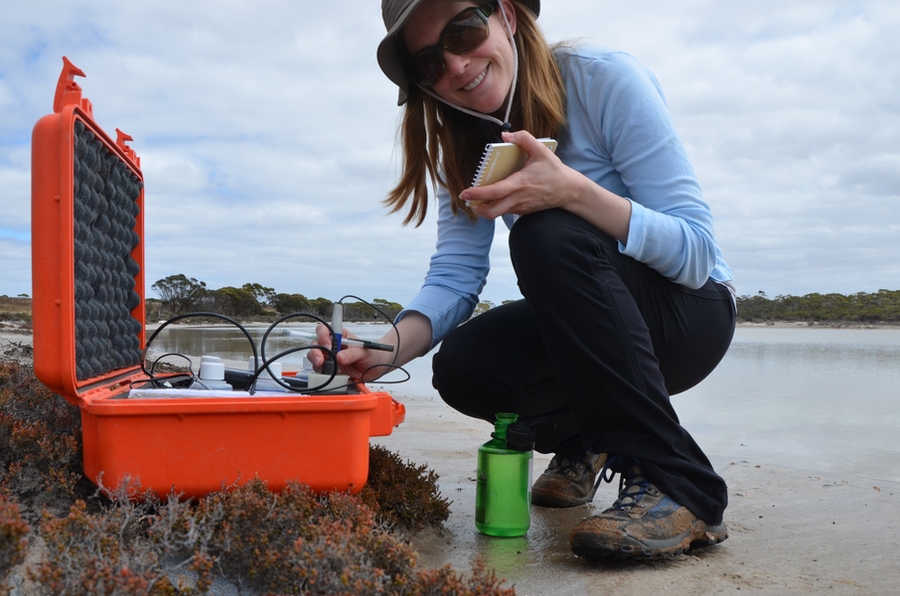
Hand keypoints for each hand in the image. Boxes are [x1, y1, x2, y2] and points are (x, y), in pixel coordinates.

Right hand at [306, 324, 390, 381]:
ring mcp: (330, 358)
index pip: (324, 330)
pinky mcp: (330, 369)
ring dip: (317, 362)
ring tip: (325, 368)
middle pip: (316, 344)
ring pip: (315, 357)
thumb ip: (352, 354)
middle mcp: (332, 346)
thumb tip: (339, 357)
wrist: (376, 368)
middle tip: (321, 360)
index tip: (328, 346)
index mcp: (339, 336)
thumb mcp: (364, 352)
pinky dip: (322, 373)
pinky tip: (330, 375)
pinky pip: (320, 370)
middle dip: (316, 352)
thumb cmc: (371, 354)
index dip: (322, 336)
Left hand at [460, 130, 632, 241]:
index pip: (495, 192)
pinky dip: (496, 207)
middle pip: (491, 212)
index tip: (465, 193)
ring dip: (485, 208)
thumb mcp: (541, 150)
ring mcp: (520, 207)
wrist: (569, 191)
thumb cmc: (554, 171)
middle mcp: (518, 199)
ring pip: (497, 214)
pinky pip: (505, 211)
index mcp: (520, 184)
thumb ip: (524, 138)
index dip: (478, 194)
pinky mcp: (523, 211)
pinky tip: (494, 198)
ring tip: (477, 199)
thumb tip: (505, 135)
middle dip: (476, 207)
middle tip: (468, 199)